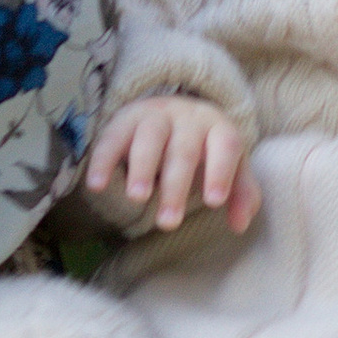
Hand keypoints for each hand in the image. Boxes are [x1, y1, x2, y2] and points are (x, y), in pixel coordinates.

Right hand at [86, 95, 260, 232]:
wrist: (175, 112)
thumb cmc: (206, 150)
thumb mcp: (230, 167)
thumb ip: (241, 194)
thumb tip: (240, 225)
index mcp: (219, 127)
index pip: (225, 145)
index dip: (221, 172)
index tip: (214, 202)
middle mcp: (187, 117)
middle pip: (184, 150)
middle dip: (175, 187)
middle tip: (169, 223)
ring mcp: (155, 115)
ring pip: (149, 139)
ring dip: (142, 168)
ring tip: (138, 198)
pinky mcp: (124, 118)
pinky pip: (112, 137)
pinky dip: (103, 160)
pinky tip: (96, 185)